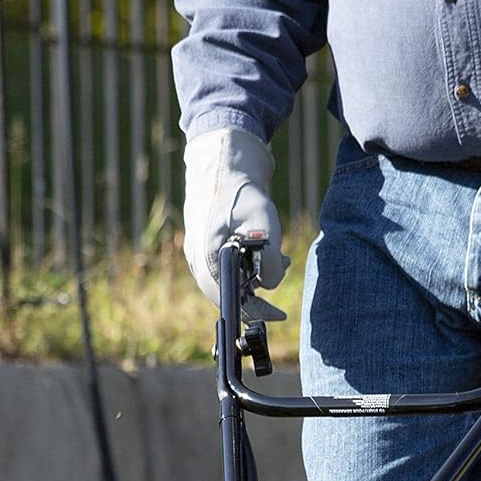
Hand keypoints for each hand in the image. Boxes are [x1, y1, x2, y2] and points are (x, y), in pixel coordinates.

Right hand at [183, 127, 288, 319]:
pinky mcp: (206, 247)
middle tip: (282, 286)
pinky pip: (227, 268)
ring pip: (229, 281)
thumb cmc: (241, 192)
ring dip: (256, 277)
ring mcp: (199, 255)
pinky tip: (268, 252)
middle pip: (229, 294)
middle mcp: (199, 261)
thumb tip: (270, 285)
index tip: (277, 315)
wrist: (223, 166)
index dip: (253, 311)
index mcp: (206, 258)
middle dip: (258, 293)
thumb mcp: (264, 222)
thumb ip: (270, 258)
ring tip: (281, 259)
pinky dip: (249, 266)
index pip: (228, 299)